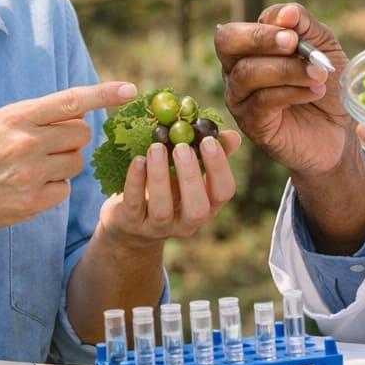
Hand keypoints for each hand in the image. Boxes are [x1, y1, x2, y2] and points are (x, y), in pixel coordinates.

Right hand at [0, 81, 137, 236]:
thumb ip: (40, 115)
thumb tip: (83, 113)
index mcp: (17, 117)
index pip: (70, 100)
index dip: (103, 94)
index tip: (130, 90)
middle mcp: (26, 143)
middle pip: (82, 135)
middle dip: (75, 139)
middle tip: (50, 145)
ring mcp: (31, 174)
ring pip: (76, 163)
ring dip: (64, 164)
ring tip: (33, 167)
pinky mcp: (33, 202)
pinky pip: (65, 190)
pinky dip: (54, 188)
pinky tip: (29, 187)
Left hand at [96, 130, 241, 246]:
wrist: (131, 219)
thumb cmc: (168, 188)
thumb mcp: (189, 172)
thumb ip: (210, 154)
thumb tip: (233, 136)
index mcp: (207, 206)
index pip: (223, 192)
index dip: (219, 168)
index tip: (208, 141)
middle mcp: (186, 222)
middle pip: (197, 209)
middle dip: (191, 176)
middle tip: (181, 148)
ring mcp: (158, 227)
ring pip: (162, 209)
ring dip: (160, 176)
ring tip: (156, 148)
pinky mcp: (132, 224)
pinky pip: (134, 204)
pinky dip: (136, 181)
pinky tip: (138, 160)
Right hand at [215, 3, 351, 176]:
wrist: (338, 131)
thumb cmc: (327, 85)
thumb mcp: (324, 46)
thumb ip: (304, 25)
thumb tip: (287, 13)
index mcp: (250, 48)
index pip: (243, 26)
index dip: (269, 24)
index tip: (296, 31)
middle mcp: (236, 70)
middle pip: (226, 42)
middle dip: (260, 38)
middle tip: (293, 42)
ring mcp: (240, 98)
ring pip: (247, 72)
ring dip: (287, 69)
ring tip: (319, 74)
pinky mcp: (251, 124)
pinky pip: (262, 101)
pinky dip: (292, 92)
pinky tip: (314, 92)